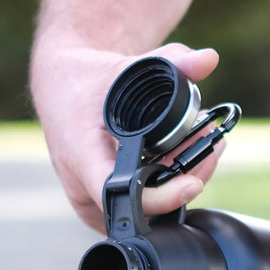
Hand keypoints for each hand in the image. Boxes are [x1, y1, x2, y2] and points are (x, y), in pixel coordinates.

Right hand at [31, 42, 220, 232]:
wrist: (61, 89)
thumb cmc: (89, 79)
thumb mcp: (128, 67)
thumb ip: (170, 62)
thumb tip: (208, 58)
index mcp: (81, 157)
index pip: (121, 194)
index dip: (161, 196)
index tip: (192, 182)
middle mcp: (83, 188)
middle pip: (147, 207)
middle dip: (186, 178)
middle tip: (209, 144)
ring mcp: (93, 202)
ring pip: (150, 211)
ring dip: (182, 182)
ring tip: (202, 145)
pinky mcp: (106, 205)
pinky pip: (144, 208)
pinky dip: (170, 187)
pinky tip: (187, 159)